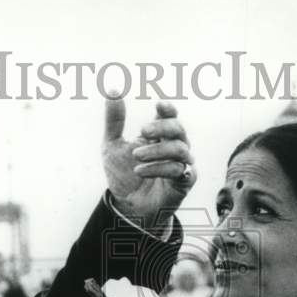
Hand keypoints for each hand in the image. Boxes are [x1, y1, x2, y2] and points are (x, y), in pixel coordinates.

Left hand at [103, 98, 195, 230]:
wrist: (127, 207)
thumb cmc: (123, 175)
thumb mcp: (112, 146)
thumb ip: (114, 120)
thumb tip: (112, 89)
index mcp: (159, 135)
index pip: (170, 116)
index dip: (168, 109)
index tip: (159, 105)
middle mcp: (173, 147)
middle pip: (179, 129)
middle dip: (162, 127)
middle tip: (143, 130)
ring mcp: (181, 164)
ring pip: (180, 149)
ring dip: (157, 151)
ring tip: (135, 158)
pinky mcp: (184, 182)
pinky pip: (179, 170)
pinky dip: (160, 169)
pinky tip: (141, 171)